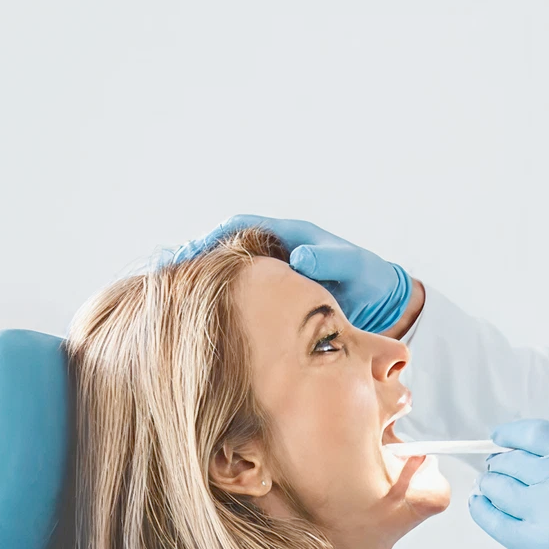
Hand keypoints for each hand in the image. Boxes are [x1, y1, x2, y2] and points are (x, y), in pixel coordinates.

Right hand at [166, 214, 413, 332]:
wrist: (379, 298)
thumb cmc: (366, 276)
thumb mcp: (350, 266)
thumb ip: (328, 261)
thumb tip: (299, 257)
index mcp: (287, 234)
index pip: (239, 226)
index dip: (212, 237)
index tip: (191, 251)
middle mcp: (274, 250)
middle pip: (225, 249)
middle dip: (197, 261)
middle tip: (169, 279)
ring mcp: (272, 274)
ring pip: (230, 275)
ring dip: (205, 284)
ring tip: (175, 302)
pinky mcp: (274, 296)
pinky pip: (242, 295)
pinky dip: (222, 304)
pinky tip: (204, 322)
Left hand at [470, 420, 548, 548]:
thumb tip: (526, 455)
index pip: (535, 434)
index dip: (510, 434)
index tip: (500, 438)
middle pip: (511, 460)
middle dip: (501, 465)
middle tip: (500, 472)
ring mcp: (548, 514)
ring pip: (497, 487)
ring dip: (492, 487)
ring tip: (496, 492)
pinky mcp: (534, 545)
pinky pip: (491, 519)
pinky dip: (481, 509)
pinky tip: (483, 505)